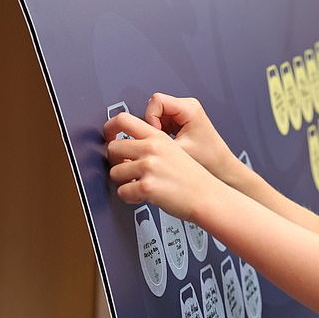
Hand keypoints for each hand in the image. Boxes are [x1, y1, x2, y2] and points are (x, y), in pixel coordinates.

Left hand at [103, 112, 218, 220]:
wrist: (207, 196)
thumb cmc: (192, 178)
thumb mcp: (175, 150)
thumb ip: (150, 144)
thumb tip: (123, 147)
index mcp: (158, 137)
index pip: (123, 120)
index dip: (110, 129)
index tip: (111, 138)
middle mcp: (152, 149)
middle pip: (112, 148)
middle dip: (116, 162)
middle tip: (128, 170)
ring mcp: (148, 167)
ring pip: (114, 172)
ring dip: (123, 182)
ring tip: (139, 185)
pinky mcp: (146, 187)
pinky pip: (122, 192)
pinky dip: (130, 197)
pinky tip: (143, 196)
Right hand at [143, 93, 238, 180]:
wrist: (220, 165)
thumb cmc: (208, 158)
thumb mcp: (178, 150)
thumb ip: (156, 143)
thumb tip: (136, 141)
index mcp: (189, 108)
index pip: (156, 100)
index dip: (151, 117)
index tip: (157, 134)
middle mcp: (187, 106)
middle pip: (154, 106)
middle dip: (152, 125)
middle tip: (160, 141)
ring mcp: (183, 112)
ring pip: (155, 114)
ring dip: (156, 130)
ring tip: (167, 143)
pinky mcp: (180, 119)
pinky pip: (160, 120)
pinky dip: (160, 133)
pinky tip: (169, 143)